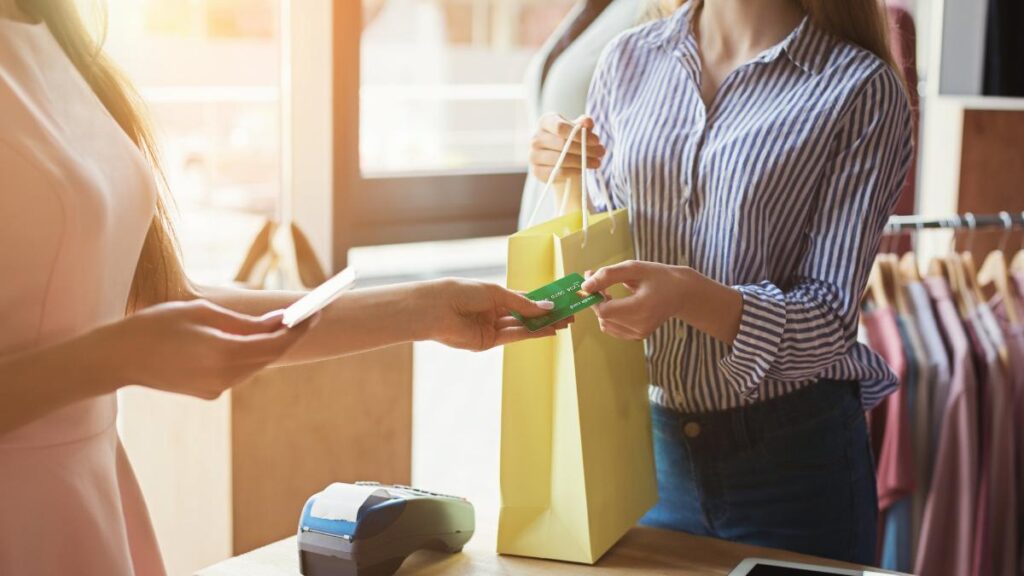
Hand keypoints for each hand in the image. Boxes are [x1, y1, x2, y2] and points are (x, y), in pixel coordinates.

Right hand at [100, 300, 314, 398]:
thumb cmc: (157, 325)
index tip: (315, 313)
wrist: (117, 358)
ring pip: (255, 366)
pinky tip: (244, 341)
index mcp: (223, 353)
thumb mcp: (202, 313)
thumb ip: (245, 321)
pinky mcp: (209, 395)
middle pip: (270, 357)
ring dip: (267, 346)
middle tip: (304, 315)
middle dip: (288, 336)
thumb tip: (280, 320)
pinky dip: (246, 356)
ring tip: (279, 323)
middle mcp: (224, 377)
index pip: (276, 344)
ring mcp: (217, 389)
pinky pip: (238, 373)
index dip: (299, 329)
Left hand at [423, 279, 571, 350]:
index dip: (542, 300)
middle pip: (525, 314)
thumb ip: (522, 303)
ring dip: (543, 325)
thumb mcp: (496, 293)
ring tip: (563, 323)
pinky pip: (514, 336)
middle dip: (547, 315)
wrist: (436, 310)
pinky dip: (531, 333)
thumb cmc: (461, 293)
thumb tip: (547, 306)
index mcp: (493, 295)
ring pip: (522, 326)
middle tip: (568, 315)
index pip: (523, 299)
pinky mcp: (488, 342)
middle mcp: (493, 312)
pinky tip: (547, 330)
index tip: (561, 301)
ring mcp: (491, 327)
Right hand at [530, 113, 604, 182]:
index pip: (560, 127)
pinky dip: (574, 172)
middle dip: (585, 149)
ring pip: (561, 160)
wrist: (561, 158)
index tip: (596, 140)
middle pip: (562, 144)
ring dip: (583, 162)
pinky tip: (584, 170)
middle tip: (601, 152)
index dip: (579, 134)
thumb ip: (584, 123)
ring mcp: (534, 155)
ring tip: (597, 162)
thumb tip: (587, 122)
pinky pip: (558, 173)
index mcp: (546, 122)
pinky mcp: (537, 171)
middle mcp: (536, 138)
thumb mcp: (579, 129)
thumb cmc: (572, 139)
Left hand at [581, 261, 688, 340]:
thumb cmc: (657, 277)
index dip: (593, 297)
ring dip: (602, 308)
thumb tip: (584, 285)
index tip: (593, 282)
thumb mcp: (633, 268)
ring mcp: (640, 334)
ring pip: (605, 324)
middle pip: (603, 317)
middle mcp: (641, 326)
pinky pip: (612, 328)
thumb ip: (607, 275)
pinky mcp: (638, 337)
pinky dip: (610, 316)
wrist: (681, 293)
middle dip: (597, 300)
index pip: (604, 310)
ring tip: (611, 294)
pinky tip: (618, 304)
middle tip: (602, 284)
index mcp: (641, 308)